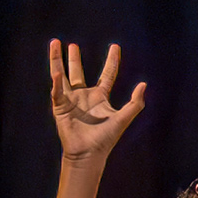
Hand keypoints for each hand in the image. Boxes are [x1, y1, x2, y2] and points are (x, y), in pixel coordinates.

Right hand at [47, 38, 147, 160]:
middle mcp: (84, 95)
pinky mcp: (60, 107)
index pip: (107, 74)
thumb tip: (143, 85)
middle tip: (72, 45)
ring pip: (62, 76)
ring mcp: (71, 100)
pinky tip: (56, 72)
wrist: (89, 153)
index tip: (115, 46)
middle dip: (73, 58)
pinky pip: (57, 91)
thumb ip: (135, 103)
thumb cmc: (106, 139)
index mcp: (100, 96)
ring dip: (57, 61)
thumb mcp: (123, 118)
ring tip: (54, 43)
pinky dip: (56, 82)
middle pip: (78, 72)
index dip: (112, 60)